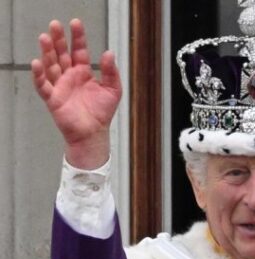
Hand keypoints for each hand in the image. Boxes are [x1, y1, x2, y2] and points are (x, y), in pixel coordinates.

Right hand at [31, 19, 121, 167]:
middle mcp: (69, 76)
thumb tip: (109, 52)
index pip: (78, 50)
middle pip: (61, 54)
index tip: (75, 23)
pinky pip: (43, 85)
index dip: (77, 37)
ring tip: (45, 37)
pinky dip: (38, 75)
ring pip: (50, 65)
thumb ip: (111, 72)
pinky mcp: (53, 98)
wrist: (94, 133)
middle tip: (55, 24)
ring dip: (47, 52)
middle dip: (58, 40)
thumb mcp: (113, 90)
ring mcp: (59, 86)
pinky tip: (36, 63)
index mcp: (83, 72)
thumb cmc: (102, 112)